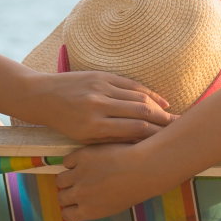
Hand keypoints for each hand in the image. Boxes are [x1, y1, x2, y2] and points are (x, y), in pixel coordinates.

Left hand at [15, 71, 174, 143]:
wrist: (40, 96)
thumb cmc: (63, 123)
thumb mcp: (84, 138)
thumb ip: (111, 140)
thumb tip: (140, 145)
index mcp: (93, 127)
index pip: (134, 130)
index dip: (156, 135)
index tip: (169, 142)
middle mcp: (99, 106)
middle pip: (142, 112)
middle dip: (164, 121)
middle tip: (179, 128)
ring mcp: (100, 88)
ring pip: (139, 97)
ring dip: (159, 107)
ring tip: (173, 117)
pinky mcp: (101, 75)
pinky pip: (131, 84)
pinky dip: (148, 92)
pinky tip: (160, 101)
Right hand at [55, 142, 169, 220]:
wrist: (144, 169)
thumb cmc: (136, 188)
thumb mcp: (116, 205)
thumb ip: (98, 206)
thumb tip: (86, 204)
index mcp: (89, 211)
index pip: (67, 215)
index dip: (69, 208)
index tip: (74, 202)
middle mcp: (80, 195)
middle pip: (61, 197)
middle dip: (67, 192)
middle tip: (77, 184)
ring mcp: (79, 175)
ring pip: (61, 179)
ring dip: (68, 177)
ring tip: (80, 172)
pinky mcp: (80, 157)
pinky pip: (67, 161)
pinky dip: (73, 161)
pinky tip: (85, 159)